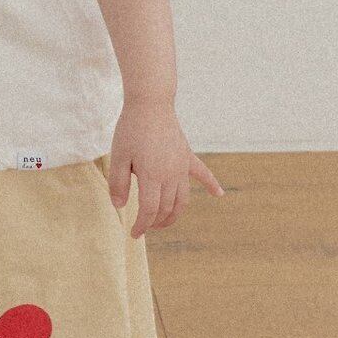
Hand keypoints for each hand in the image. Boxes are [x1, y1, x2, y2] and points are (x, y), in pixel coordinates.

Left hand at [108, 99, 224, 236]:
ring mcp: (182, 166)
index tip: (133, 233)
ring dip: (175, 214)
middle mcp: (171, 174)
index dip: (142, 225)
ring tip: (164, 221)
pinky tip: (219, 195)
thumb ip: (118, 183)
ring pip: (183, 199)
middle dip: (155, 222)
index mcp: (152, 176)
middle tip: (144, 227)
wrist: (150, 103)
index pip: (149, 210)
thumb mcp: (118, 156)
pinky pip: (202, 173)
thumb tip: (120, 206)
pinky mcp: (187, 156)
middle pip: (166, 208)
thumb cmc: (131, 129)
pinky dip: (212, 185)